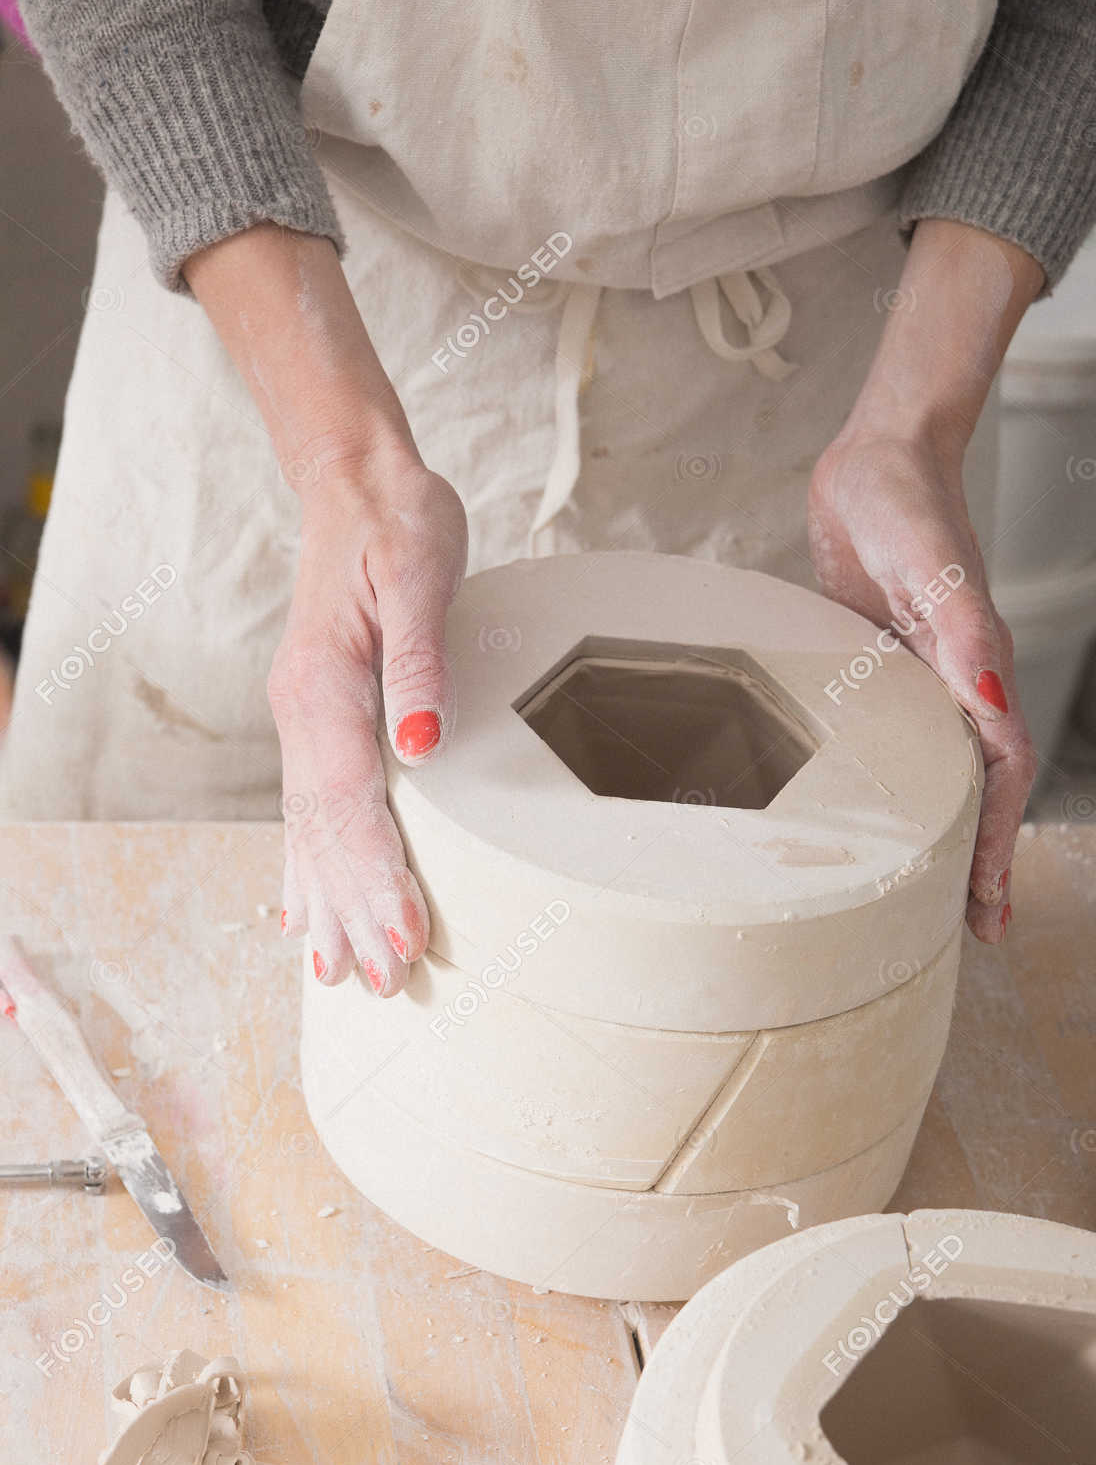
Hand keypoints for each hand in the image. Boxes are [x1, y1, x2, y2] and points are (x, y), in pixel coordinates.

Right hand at [183, 226, 467, 992]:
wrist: (357, 480)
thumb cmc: (399, 522)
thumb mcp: (419, 575)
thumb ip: (419, 663)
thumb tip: (423, 748)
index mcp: (326, 688)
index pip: (351, 805)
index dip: (376, 878)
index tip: (404, 939)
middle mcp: (303, 714)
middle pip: (324, 834)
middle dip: (354, 912)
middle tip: (384, 984)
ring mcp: (304, 719)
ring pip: (309, 831)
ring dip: (326, 903)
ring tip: (339, 972)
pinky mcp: (318, 716)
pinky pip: (307, 808)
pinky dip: (306, 864)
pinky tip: (304, 907)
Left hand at [808, 218, 1044, 942]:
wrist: (876, 453)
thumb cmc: (901, 497)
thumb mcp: (929, 561)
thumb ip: (962, 629)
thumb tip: (991, 704)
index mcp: (975, 668)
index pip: (999, 774)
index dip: (998, 845)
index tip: (990, 909)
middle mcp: (953, 680)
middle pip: (975, 786)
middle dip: (977, 857)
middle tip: (969, 928)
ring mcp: (918, 672)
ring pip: (937, 767)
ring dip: (939, 827)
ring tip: (925, 889)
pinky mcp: (880, 658)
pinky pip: (893, 735)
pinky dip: (894, 779)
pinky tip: (867, 805)